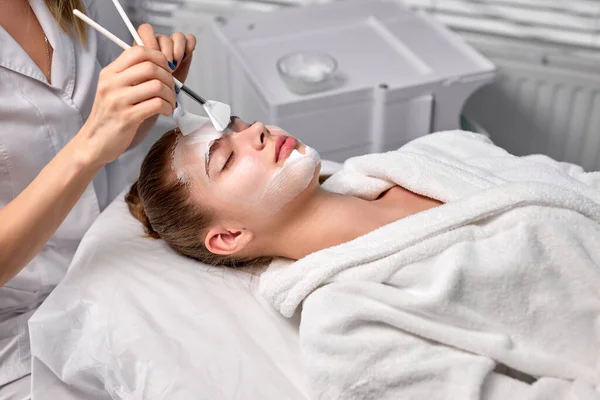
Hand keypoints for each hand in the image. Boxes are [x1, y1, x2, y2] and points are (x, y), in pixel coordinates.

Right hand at [76, 46, 176, 166]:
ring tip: (170, 102)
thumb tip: (161, 66)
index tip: (166, 69)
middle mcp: (111, 83)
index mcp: (109, 73)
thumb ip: (132, 76)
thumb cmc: (110, 116)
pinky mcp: (127, 117)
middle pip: (151, 67)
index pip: (138, 51)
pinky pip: (156, 104)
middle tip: (172, 89)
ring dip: (170, 94)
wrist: (94, 142)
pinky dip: (167, 107)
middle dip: (169, 78)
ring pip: (156, 86)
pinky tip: (165, 111)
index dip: (159, 57)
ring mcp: (118, 100)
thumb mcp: (115, 90)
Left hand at [137, 24, 196, 84]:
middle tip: (166, 68)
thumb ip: (140, 63)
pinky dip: (189, 47)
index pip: (145, 30)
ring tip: (175, 66)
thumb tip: (142, 56)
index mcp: (144, 44)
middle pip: (164, 38)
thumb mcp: (141, 75)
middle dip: (166, 54)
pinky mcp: (185, 48)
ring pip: (178, 37)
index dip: (150, 43)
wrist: (164, 93)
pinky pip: (189, 39)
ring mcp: (172, 44)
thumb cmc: (151, 84)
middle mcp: (158, 42)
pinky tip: (184, 58)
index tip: (153, 60)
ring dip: (177, 53)